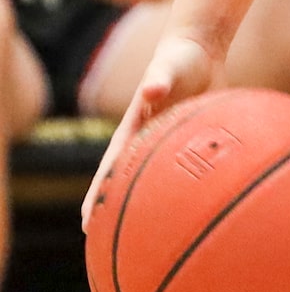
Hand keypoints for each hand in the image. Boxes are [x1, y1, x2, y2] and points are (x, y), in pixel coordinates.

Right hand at [82, 29, 217, 230]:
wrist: (200, 50)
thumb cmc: (178, 58)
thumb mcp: (166, 68)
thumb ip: (159, 79)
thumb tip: (151, 90)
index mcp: (134, 128)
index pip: (110, 169)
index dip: (97, 196)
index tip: (87, 224)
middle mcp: (147, 139)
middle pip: (127, 181)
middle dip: (115, 209)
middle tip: (106, 242)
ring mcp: (167, 140)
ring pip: (154, 178)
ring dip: (149, 202)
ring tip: (147, 234)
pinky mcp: (189, 137)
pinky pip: (184, 166)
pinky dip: (183, 185)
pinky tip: (194, 206)